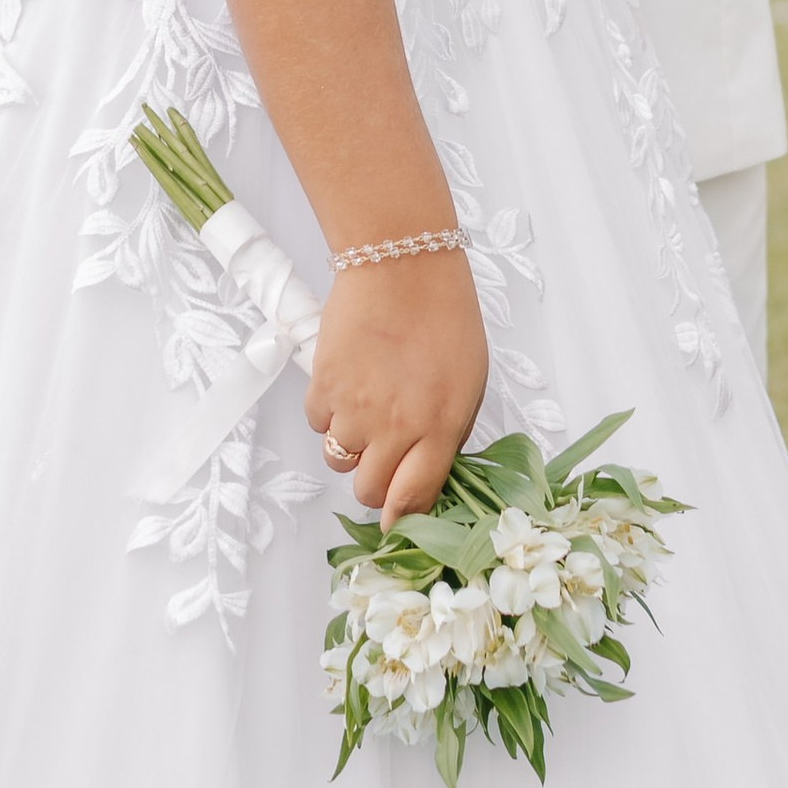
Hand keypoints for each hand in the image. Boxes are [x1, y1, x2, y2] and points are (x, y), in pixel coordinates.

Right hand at [308, 247, 487, 520]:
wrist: (401, 264)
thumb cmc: (444, 315)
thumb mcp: (469, 381)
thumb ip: (448, 431)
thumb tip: (426, 469)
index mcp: (441, 426)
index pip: (415, 499)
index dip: (404, 519)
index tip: (399, 524)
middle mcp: (396, 426)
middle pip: (370, 490)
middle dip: (376, 481)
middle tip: (382, 453)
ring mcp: (355, 408)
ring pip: (338, 459)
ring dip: (350, 444)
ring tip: (366, 406)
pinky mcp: (323, 385)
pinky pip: (317, 422)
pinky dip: (329, 412)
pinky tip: (348, 381)